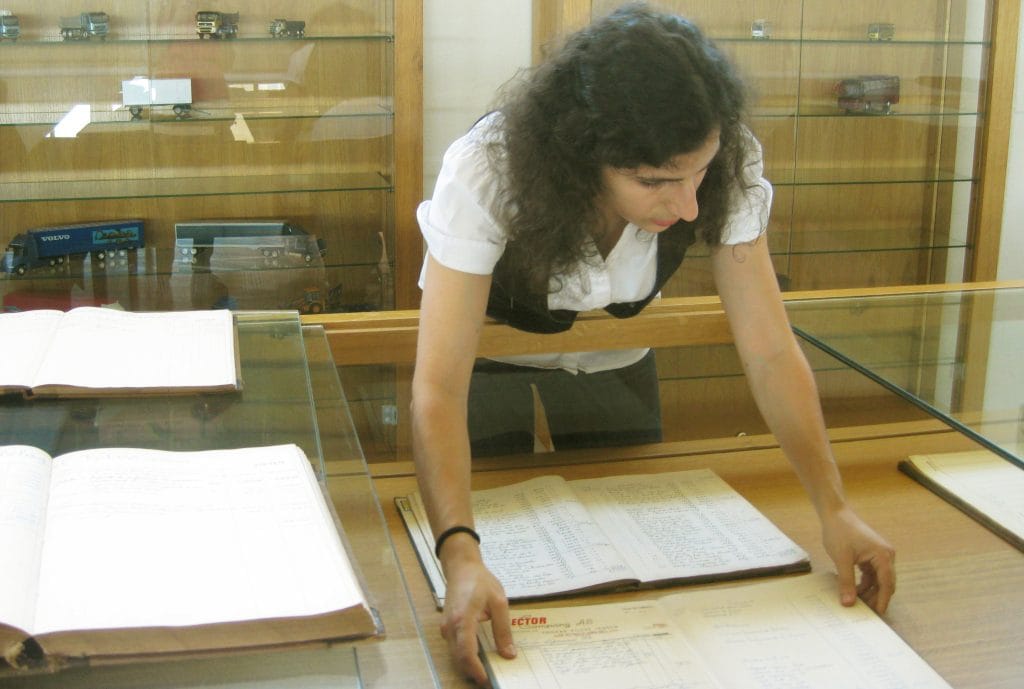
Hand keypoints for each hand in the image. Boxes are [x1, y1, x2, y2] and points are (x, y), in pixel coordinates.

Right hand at [440, 545, 515, 686]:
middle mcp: (450, 627)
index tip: (487, 679)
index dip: (476, 669)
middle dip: (473, 671)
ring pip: (455, 654)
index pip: (466, 652)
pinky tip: (480, 656)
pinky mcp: (447, 627)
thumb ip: (503, 630)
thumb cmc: (480, 581)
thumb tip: (509, 654)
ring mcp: (446, 628)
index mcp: (463, 620)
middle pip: (459, 658)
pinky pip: (455, 646)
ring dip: (469, 665)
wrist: (462, 567)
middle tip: (491, 678)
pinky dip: (465, 655)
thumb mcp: (499, 602)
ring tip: (487, 669)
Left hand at [821, 505, 895, 613]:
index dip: (882, 600)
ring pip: (878, 580)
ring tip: (856, 602)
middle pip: (885, 583)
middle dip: (876, 597)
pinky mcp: (871, 555)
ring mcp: (879, 555)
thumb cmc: (839, 532)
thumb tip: (848, 603)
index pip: (887, 584)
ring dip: (869, 591)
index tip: (877, 614)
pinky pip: (871, 574)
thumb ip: (846, 582)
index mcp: (884, 556)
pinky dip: (864, 583)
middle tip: (864, 611)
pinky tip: (853, 590)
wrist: (835, 514)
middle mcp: (886, 556)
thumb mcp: (842, 559)